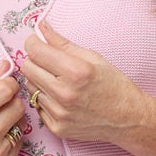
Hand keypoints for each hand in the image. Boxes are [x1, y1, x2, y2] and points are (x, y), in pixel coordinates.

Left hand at [19, 22, 155, 155]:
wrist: (128, 119)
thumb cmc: (113, 85)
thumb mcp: (93, 57)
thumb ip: (62, 43)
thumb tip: (41, 27)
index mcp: (75, 71)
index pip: (35, 51)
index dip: (33, 43)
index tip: (37, 42)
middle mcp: (65, 93)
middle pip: (27, 68)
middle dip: (35, 60)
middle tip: (48, 61)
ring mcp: (60, 113)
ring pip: (30, 87)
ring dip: (40, 81)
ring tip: (59, 82)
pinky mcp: (57, 128)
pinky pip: (37, 106)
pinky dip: (45, 99)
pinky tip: (62, 99)